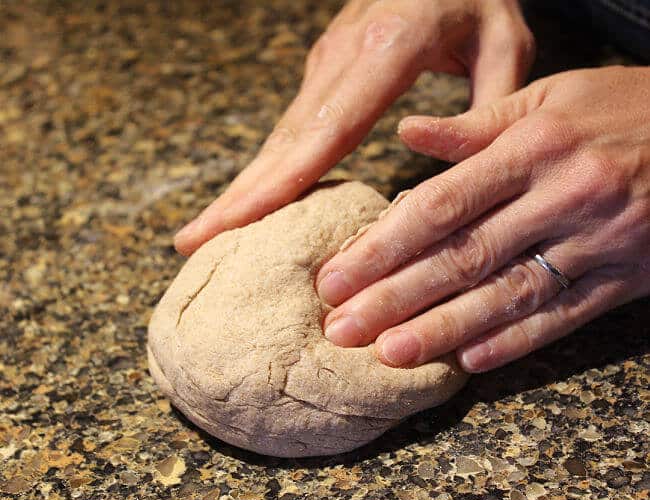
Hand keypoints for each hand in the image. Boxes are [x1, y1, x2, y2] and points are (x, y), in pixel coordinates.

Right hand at [174, 0, 534, 254]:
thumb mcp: (504, 42)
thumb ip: (487, 106)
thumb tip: (445, 162)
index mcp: (389, 48)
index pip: (327, 128)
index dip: (281, 180)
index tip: (238, 220)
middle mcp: (341, 58)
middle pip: (284, 139)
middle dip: (238, 194)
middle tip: (193, 241)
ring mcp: (325, 64)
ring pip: (278, 136)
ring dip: (242, 185)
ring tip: (206, 231)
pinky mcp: (322, 73)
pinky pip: (290, 129)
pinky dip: (266, 169)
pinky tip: (250, 200)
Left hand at [317, 66, 649, 372]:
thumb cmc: (620, 108)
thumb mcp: (549, 98)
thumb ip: (475, 124)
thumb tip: (408, 133)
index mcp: (533, 148)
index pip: (441, 205)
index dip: (383, 246)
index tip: (337, 277)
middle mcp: (562, 198)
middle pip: (463, 257)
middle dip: (396, 297)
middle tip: (343, 328)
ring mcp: (597, 243)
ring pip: (508, 295)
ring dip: (444, 329)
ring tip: (390, 354)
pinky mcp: (625, 279)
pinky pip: (564, 316)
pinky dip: (515, 341)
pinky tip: (469, 362)